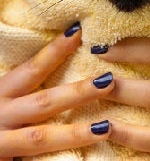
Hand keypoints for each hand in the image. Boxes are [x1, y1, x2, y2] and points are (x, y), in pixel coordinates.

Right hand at [0, 23, 113, 159]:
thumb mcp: (2, 94)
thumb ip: (23, 86)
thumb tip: (53, 58)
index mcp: (2, 92)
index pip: (33, 68)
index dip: (56, 50)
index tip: (79, 32)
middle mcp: (2, 113)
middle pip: (44, 102)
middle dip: (78, 92)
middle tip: (108, 80)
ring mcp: (2, 141)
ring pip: (41, 137)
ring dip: (75, 133)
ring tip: (105, 127)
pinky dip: (60, 160)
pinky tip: (85, 159)